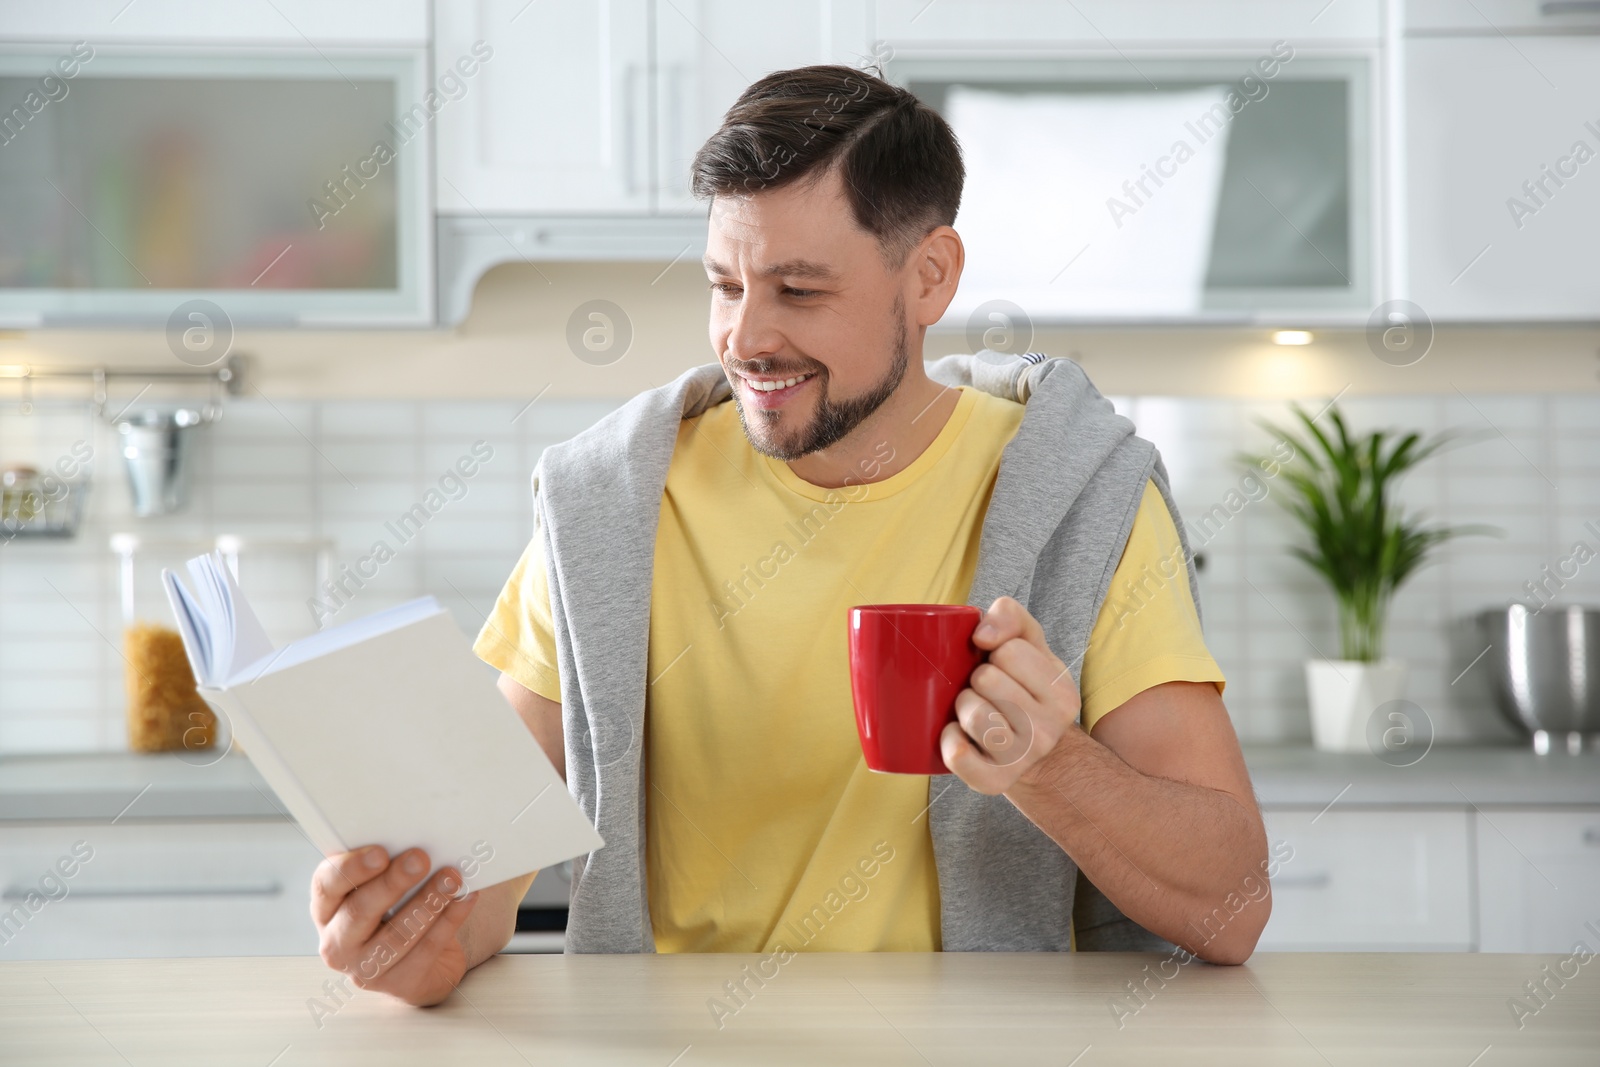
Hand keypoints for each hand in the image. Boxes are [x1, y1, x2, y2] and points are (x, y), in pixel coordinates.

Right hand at [310, 846, 478, 1007]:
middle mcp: (337, 942)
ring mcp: (365, 969)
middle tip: (420, 859)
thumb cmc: (395, 912)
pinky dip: (450, 920)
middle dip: (393, 882)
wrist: (417, 963)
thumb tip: (415, 842)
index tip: (380, 853)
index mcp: (326, 909)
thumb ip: (386, 867)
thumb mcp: (381, 887)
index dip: (350, 868)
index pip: (326, 885)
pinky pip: (427, 950)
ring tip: (451, 877)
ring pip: (397, 935)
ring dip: (427, 902)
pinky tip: (465, 898)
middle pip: (359, 911)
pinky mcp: (399, 985)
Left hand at [940, 596, 1081, 794]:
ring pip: (973, 714)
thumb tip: (981, 635)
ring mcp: (1022, 759)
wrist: (1030, 753)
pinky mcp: (994, 782)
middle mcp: (1049, 730)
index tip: (1005, 669)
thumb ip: (1010, 616)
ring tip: (974, 711)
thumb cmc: (1022, 686)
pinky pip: (957, 754)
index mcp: (1062, 693)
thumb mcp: (1028, 644)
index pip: (1010, 651)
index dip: (997, 653)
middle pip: (987, 680)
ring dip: (962, 706)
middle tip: (987, 692)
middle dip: (976, 678)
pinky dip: (948, 740)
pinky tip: (957, 735)